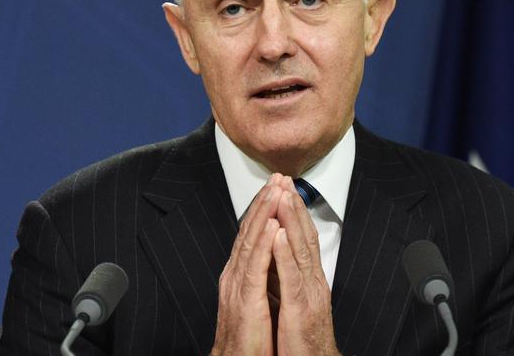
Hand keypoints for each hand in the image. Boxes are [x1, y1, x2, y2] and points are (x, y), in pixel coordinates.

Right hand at [211, 174, 282, 355]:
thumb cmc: (250, 335)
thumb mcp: (256, 296)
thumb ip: (261, 273)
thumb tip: (272, 254)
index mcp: (241, 271)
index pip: (252, 232)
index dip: (264, 207)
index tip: (276, 186)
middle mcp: (236, 272)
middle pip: (250, 229)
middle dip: (264, 201)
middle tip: (277, 177)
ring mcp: (238, 284)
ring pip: (251, 240)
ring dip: (264, 213)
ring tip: (275, 190)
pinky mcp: (245, 299)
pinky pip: (255, 266)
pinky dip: (263, 243)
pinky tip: (271, 225)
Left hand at [272, 177, 340, 355]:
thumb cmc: (303, 339)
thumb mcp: (297, 301)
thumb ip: (292, 278)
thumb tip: (282, 256)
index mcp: (310, 279)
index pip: (303, 238)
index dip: (295, 212)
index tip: (285, 189)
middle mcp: (313, 281)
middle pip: (304, 237)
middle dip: (294, 207)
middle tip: (285, 181)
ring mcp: (309, 294)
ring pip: (300, 250)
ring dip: (292, 221)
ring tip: (284, 196)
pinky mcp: (300, 310)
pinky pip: (292, 278)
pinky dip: (285, 255)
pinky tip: (279, 236)